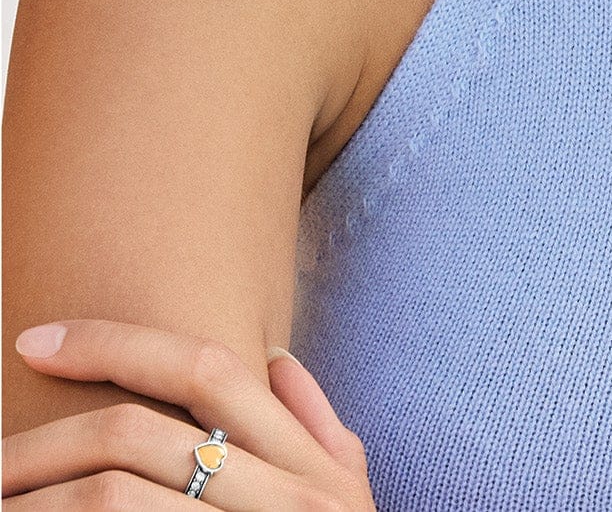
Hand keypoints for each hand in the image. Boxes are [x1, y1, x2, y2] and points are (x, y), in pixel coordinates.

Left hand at [2, 318, 374, 507]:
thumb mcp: (350, 501)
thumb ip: (317, 426)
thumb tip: (274, 357)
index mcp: (311, 464)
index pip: (207, 369)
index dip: (117, 344)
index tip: (37, 342)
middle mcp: (286, 500)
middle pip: (139, 438)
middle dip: (41, 442)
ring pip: (108, 502)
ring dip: (32, 502)